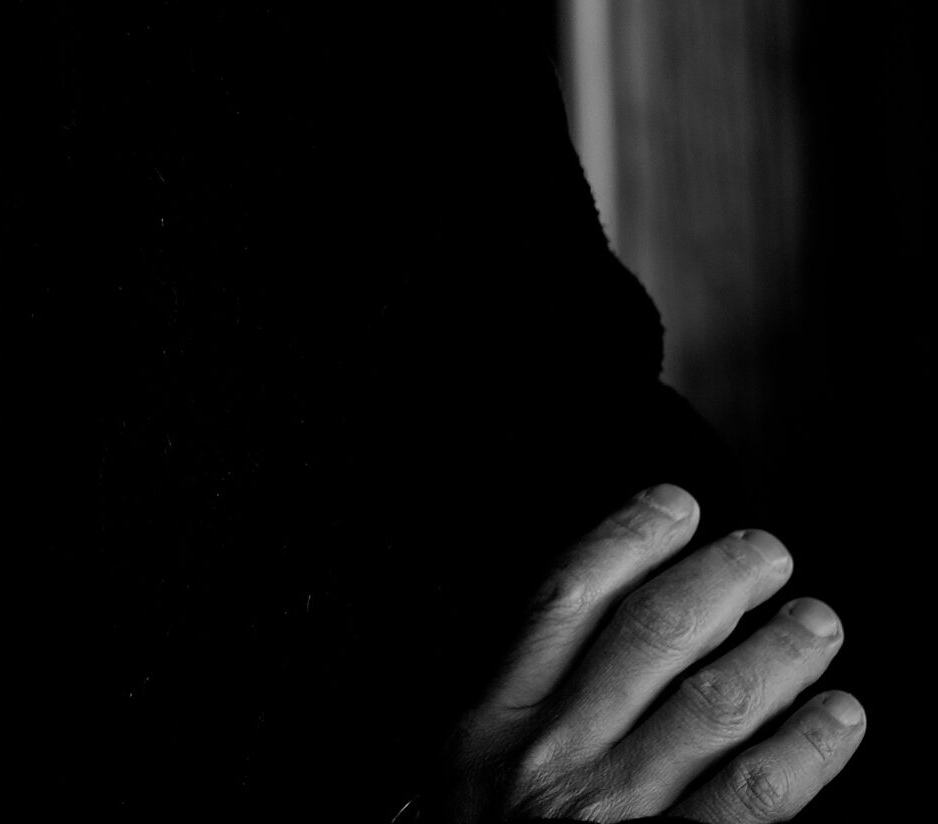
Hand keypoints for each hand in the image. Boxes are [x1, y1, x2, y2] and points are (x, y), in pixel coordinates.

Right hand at [429, 485, 865, 819]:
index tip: (674, 504)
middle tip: (768, 553)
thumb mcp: (456, 787)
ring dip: (780, 652)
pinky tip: (840, 720)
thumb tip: (574, 629)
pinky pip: (757, 799)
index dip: (627, 536)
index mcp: (490, 729)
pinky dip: (809, 748)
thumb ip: (506, 713)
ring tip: (818, 623)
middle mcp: (555, 763)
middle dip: (720, 578)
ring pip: (715, 703)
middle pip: (653, 635)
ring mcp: (619, 821)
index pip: (567, 596)